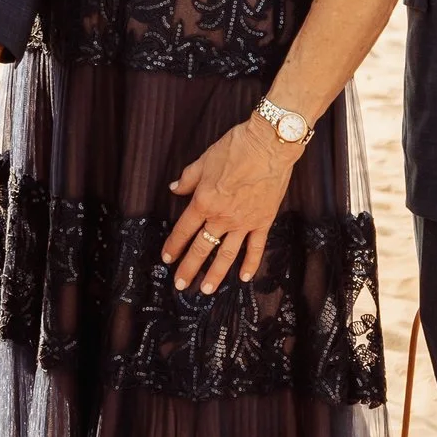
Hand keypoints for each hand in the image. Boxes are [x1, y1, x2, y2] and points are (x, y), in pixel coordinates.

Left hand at [161, 118, 302, 292]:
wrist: (268, 146)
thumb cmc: (235, 148)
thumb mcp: (203, 160)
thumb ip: (188, 179)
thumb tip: (174, 189)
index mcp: (204, 201)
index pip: (184, 229)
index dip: (174, 245)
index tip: (167, 258)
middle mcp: (222, 217)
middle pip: (202, 247)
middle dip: (189, 268)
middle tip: (181, 284)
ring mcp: (244, 222)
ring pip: (227, 254)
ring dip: (216, 274)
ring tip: (207, 290)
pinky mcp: (263, 221)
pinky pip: (256, 248)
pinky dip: (250, 264)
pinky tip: (244, 277)